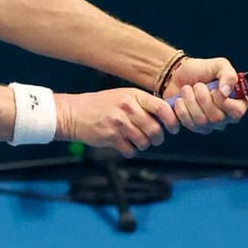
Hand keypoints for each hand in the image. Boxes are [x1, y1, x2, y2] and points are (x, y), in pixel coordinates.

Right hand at [56, 87, 179, 157]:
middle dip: (158, 138)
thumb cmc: (102, 105)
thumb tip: (168, 116)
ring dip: (144, 145)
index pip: (162, 108)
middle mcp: (127, 108)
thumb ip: (143, 104)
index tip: (173, 128)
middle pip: (155, 129)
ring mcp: (119, 123)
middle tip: (155, 139)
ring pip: (144, 142)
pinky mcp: (111, 137)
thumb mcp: (123, 96)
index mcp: (133, 96)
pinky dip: (131, 151)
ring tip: (137, 140)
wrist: (74, 113)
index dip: (172, 120)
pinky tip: (124, 144)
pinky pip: (131, 150)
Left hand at [162, 56, 247, 134]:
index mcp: (235, 102)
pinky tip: (179, 100)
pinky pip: (186, 125)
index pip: (237, 112)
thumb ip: (229, 75)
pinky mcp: (191, 127)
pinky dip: (179, 109)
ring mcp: (208, 124)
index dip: (224, 102)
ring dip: (190, 101)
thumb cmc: (201, 70)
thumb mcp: (219, 65)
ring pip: (200, 122)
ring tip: (187, 89)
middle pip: (217, 118)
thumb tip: (226, 92)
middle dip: (203, 98)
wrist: (177, 74)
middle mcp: (224, 117)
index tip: (214, 91)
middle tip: (197, 86)